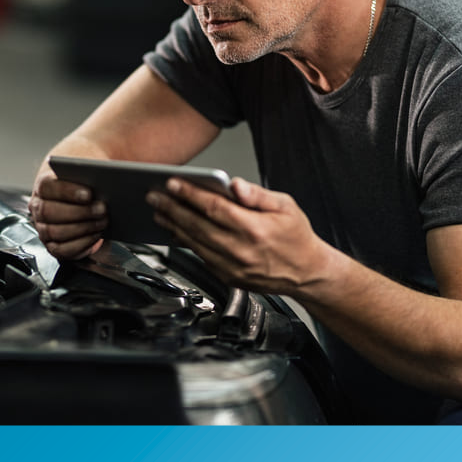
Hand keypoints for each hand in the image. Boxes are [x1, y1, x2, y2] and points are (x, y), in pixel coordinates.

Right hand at [29, 171, 107, 259]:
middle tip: (101, 209)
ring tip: (102, 221)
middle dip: (79, 212)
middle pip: (49, 211)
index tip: (88, 194)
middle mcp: (39, 206)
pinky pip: (62, 249)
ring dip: (82, 228)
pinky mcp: (52, 245)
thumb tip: (103, 173)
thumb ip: (88, 169)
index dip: (66, 190)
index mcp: (43, 185)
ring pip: (56, 231)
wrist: (85, 199)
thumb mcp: (85, 170)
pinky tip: (96, 235)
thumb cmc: (84, 182)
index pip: (46, 186)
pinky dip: (81, 244)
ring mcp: (43, 228)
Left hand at [146, 176, 330, 294]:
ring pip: (194, 243)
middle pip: (197, 225)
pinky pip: (200, 257)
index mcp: (254, 229)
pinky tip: (175, 231)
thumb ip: (257, 194)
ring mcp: (232, 267)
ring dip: (173, 226)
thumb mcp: (286, 206)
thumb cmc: (297, 237)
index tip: (172, 184)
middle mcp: (240, 250)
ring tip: (159, 211)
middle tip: (154, 196)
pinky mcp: (228, 277)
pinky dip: (185, 243)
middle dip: (172, 208)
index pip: (214, 208)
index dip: (190, 195)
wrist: (307, 273)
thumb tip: (234, 184)